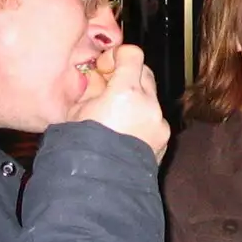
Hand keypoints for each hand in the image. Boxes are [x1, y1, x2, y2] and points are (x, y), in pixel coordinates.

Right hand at [74, 44, 170, 160]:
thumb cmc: (82, 149)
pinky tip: (124, 132)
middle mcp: (149, 104)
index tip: (105, 67)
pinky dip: (142, 119)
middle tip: (107, 87)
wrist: (99, 186)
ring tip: (114, 115)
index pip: (132, 54)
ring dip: (135, 98)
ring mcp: (159, 122)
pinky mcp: (164, 138)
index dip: (117, 56)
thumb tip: (97, 76)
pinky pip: (154, 118)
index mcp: (126, 92)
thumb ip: (92, 87)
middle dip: (127, 75)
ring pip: (151, 96)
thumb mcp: (77, 111)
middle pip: (145, 72)